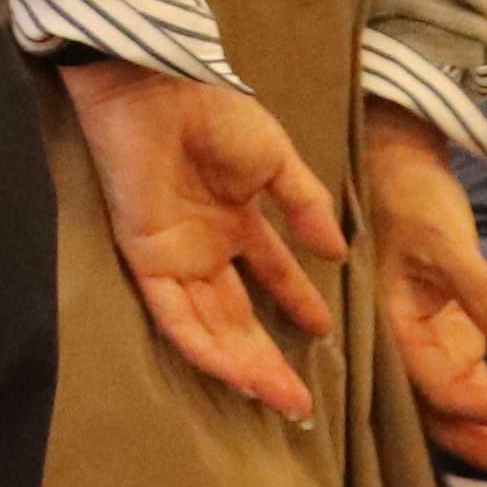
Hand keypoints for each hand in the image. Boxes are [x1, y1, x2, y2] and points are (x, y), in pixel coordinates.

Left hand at [57, 57, 346, 424]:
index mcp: (234, 218)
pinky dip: (205, 348)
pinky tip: (237, 374)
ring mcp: (175, 255)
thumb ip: (305, 206)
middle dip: (271, 358)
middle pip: (238, 316)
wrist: (156, 86)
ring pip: (209, 327)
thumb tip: (341, 254)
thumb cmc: (214, 110)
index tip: (327, 335)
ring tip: (283, 399)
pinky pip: (174, 317)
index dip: (297, 304)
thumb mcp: (276, 159)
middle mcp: (205, 245)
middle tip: (304, 400)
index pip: (269, 275)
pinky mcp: (145, 259)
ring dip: (244, 365)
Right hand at [360, 102, 486, 486]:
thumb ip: (484, 293)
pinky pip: (468, 389)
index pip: (441, 389)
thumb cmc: (410, 199)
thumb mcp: (447, 240)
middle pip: (444, 419)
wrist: (395, 167)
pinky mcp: (444, 338)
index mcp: (391, 329)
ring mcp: (424, 347)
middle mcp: (403, 348)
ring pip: (456, 413)